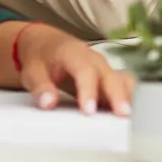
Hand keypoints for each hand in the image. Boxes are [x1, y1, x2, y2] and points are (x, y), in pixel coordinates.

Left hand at [17, 23, 132, 115]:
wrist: (46, 44)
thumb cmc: (41, 59)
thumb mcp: (33, 72)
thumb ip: (40, 87)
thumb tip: (48, 102)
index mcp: (74, 54)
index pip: (84, 70)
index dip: (88, 90)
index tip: (89, 111)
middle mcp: (93, 59)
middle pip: (109, 75)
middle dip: (117, 94)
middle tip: (122, 115)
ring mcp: (103, 67)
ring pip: (120, 79)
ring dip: (126, 97)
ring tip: (129, 117)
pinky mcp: (108, 77)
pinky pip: (123, 84)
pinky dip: (128, 96)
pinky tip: (128, 113)